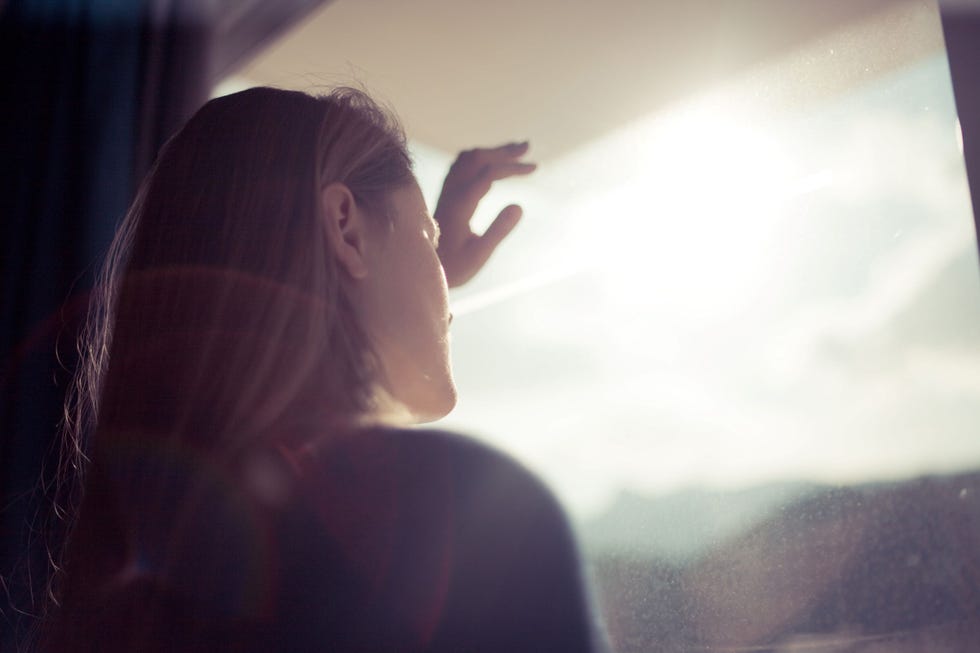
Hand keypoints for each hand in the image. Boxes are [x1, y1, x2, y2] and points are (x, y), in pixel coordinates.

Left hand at [434, 142, 536, 287]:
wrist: (421, 269)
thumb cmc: (454, 267)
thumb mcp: (479, 255)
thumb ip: (498, 230)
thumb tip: (519, 206)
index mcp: (460, 204)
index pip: (488, 173)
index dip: (512, 167)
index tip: (534, 168)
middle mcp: (451, 192)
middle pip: (477, 158)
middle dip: (503, 151)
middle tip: (527, 147)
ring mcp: (446, 191)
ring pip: (467, 159)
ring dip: (491, 151)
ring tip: (514, 151)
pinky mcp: (445, 195)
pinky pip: (461, 165)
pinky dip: (479, 158)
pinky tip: (490, 162)